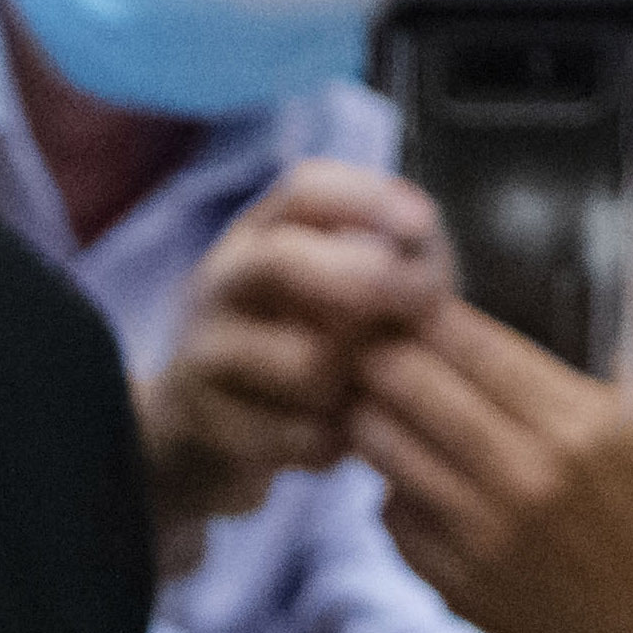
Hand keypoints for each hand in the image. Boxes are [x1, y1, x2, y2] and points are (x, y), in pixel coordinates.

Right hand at [133, 156, 445, 546]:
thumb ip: (390, 263)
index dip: (368, 201)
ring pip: (305, 363)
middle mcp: (220, 281)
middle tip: (426, 302)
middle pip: (283, 261)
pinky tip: (343, 437)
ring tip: (378, 389)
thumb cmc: (297, 339)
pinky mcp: (204, 424)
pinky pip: (299, 436)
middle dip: (368, 279)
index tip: (423, 226)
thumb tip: (430, 273)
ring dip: (361, 378)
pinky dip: (338, 441)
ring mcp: (203, 352)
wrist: (202, 422)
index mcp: (258, 233)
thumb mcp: (334, 285)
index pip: (304, 191)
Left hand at [350, 228, 632, 632]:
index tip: (402, 279)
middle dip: (375, 347)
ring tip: (363, 380)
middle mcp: (519, 480)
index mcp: (574, 424)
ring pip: (380, 448)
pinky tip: (394, 454)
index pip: (468, 343)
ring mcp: (477, 536)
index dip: (421, 305)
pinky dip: (382, 478)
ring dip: (363, 408)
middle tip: (362, 322)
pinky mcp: (447, 579)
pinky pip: (385, 511)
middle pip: (405, 388)